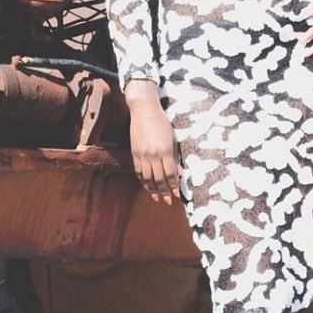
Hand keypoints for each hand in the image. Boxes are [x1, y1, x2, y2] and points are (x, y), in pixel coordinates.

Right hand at [124, 80, 180, 204]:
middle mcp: (153, 154)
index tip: (177, 195)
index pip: (170, 173)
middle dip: (164, 191)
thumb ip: (174, 157)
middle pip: (158, 178)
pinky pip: (138, 171)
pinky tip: (147, 186)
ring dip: (153, 189)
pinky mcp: (134, 153)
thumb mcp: (172, 139)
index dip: (173, 186)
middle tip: (168, 201)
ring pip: (147, 177)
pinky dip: (143, 181)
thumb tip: (178, 174)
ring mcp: (142, 154)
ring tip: (157, 198)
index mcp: (165, 150)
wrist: (144, 111)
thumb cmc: (162, 123)